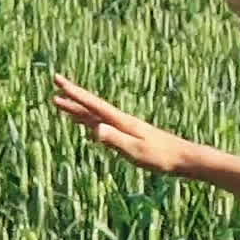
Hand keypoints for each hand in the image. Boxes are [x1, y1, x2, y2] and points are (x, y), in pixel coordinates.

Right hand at [52, 74, 193, 176]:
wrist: (183, 158)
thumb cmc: (161, 157)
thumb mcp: (135, 151)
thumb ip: (114, 140)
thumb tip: (95, 129)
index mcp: (121, 122)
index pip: (93, 105)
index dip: (74, 94)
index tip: (58, 82)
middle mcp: (122, 121)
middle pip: (92, 107)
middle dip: (73, 97)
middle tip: (55, 84)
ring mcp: (126, 127)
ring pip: (96, 116)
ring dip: (79, 109)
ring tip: (63, 102)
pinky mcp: (130, 135)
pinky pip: (104, 126)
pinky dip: (92, 122)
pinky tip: (90, 125)